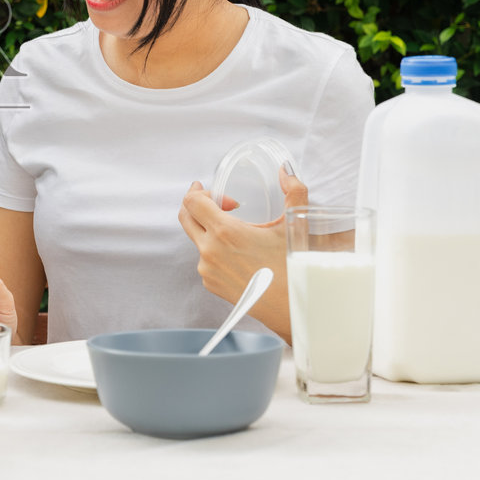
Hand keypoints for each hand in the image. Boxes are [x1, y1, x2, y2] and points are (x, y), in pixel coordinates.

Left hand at [177, 165, 306, 336]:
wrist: (292, 309)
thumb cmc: (293, 268)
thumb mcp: (294, 225)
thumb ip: (293, 191)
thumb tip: (286, 170)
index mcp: (225, 232)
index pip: (191, 201)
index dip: (203, 191)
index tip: (223, 196)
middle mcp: (209, 251)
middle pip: (185, 217)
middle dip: (197, 204)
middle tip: (213, 199)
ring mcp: (206, 269)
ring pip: (197, 239)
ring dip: (211, 230)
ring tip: (238, 232)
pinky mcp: (209, 283)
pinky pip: (205, 259)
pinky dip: (216, 251)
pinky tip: (239, 255)